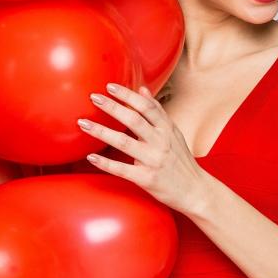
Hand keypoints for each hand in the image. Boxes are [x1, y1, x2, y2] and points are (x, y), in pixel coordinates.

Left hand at [77, 83, 208, 214]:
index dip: (128, 95)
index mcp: (167, 129)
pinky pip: (122, 170)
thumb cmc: (181, 161)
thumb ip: (157, 112)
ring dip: (101, 132)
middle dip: (113, 107)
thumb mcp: (174, 132)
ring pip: (124, 142)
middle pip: (134, 120)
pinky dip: (105, 163)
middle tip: (94, 97)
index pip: (147, 107)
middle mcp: (161, 142)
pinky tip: (91, 157)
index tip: (110, 86)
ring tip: (83, 124)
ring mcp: (154, 160)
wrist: (195, 190)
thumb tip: (142, 89)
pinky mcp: (147, 179)